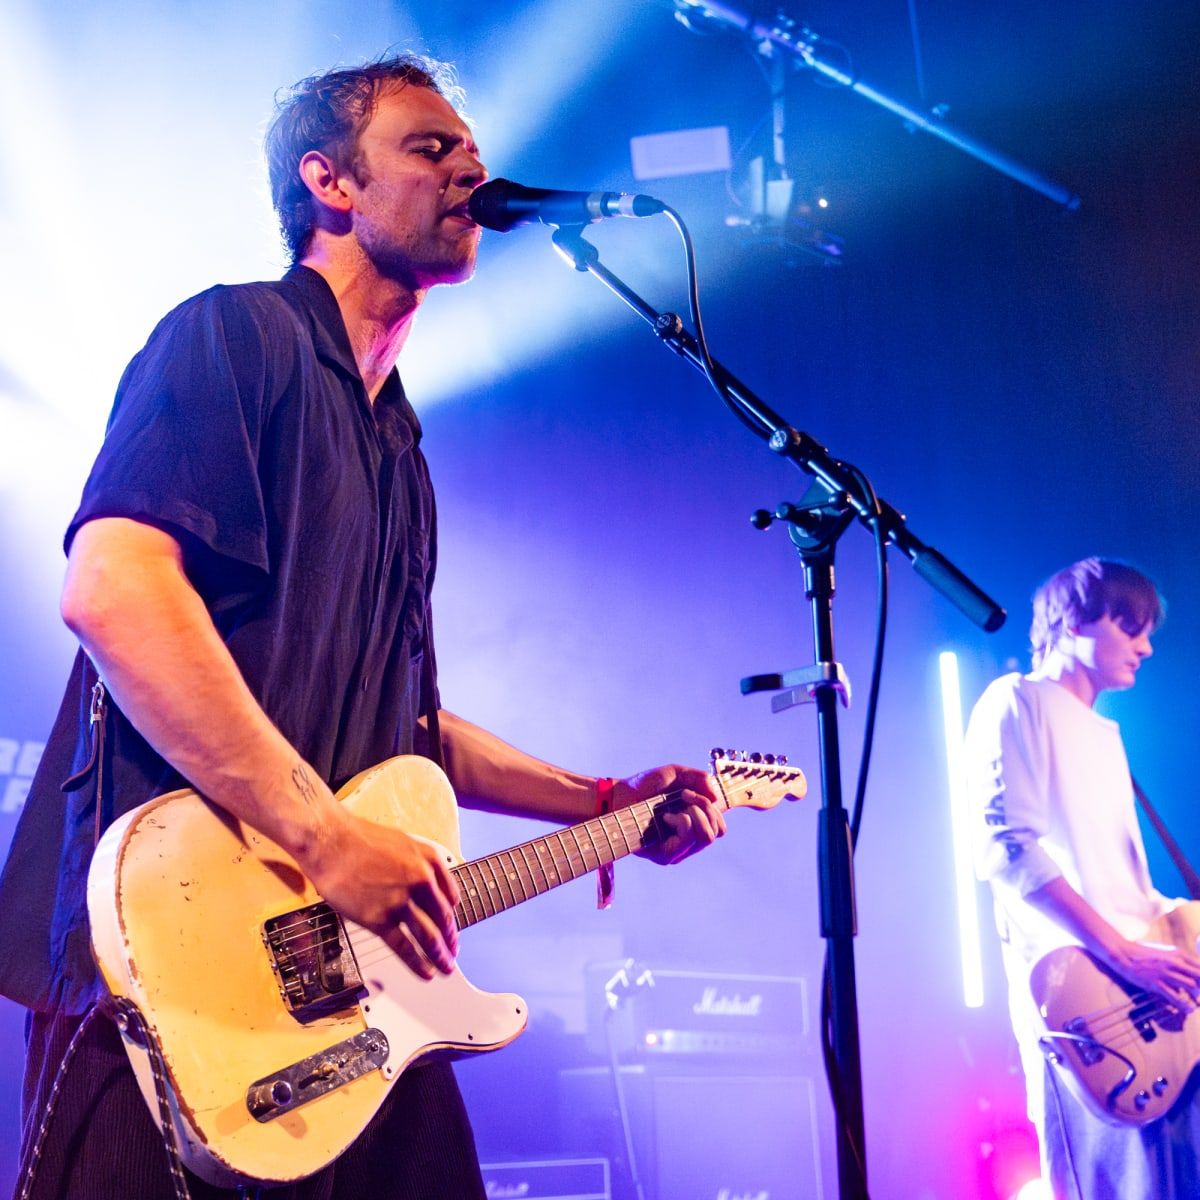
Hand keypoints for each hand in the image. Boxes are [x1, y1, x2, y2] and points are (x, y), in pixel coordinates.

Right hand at [305, 808, 460, 980]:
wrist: (330, 841)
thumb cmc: (360, 839)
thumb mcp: (404, 842)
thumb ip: (422, 864)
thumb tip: (433, 887)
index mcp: (429, 860)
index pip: (451, 898)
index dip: (452, 919)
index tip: (451, 930)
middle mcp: (421, 880)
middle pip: (443, 919)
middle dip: (450, 941)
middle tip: (453, 954)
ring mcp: (400, 901)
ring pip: (429, 936)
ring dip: (440, 956)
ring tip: (445, 968)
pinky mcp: (379, 918)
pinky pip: (405, 947)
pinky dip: (418, 963)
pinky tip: (426, 973)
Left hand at [616, 764, 726, 864]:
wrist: (619, 795)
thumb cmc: (644, 786)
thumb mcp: (675, 774)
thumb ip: (698, 778)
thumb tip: (716, 796)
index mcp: (694, 825)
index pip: (721, 828)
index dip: (714, 808)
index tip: (690, 792)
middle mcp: (688, 842)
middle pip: (718, 832)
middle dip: (705, 807)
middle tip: (683, 796)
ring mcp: (678, 851)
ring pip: (707, 836)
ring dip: (696, 813)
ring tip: (675, 806)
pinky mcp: (666, 856)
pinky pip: (689, 837)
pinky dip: (682, 820)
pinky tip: (665, 816)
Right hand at [1102, 938, 1199, 1009]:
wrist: (1123, 953)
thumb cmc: (1144, 954)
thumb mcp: (1164, 953)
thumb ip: (1178, 962)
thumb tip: (1191, 976)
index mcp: (1178, 953)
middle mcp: (1174, 962)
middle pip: (1199, 976)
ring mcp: (1165, 972)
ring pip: (1192, 986)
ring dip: (1197, 997)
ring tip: (1197, 1004)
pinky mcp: (1157, 983)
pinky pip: (1176, 997)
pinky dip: (1184, 1005)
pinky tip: (1188, 1009)